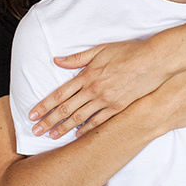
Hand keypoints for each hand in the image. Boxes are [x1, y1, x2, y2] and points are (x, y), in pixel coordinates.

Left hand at [28, 39, 171, 138]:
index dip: (44, 105)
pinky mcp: (119, 107)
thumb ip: (78, 57)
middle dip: (49, 121)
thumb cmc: (128, 52)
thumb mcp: (100, 49)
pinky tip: (77, 135)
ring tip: (51, 136)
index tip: (32, 114)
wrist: (153, 61)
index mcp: (87, 75)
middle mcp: (94, 90)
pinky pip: (99, 122)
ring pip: (80, 118)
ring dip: (63, 128)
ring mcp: (106, 100)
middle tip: (35, 131)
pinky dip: (87, 129)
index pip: (60, 93)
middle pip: (66, 109)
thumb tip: (58, 60)